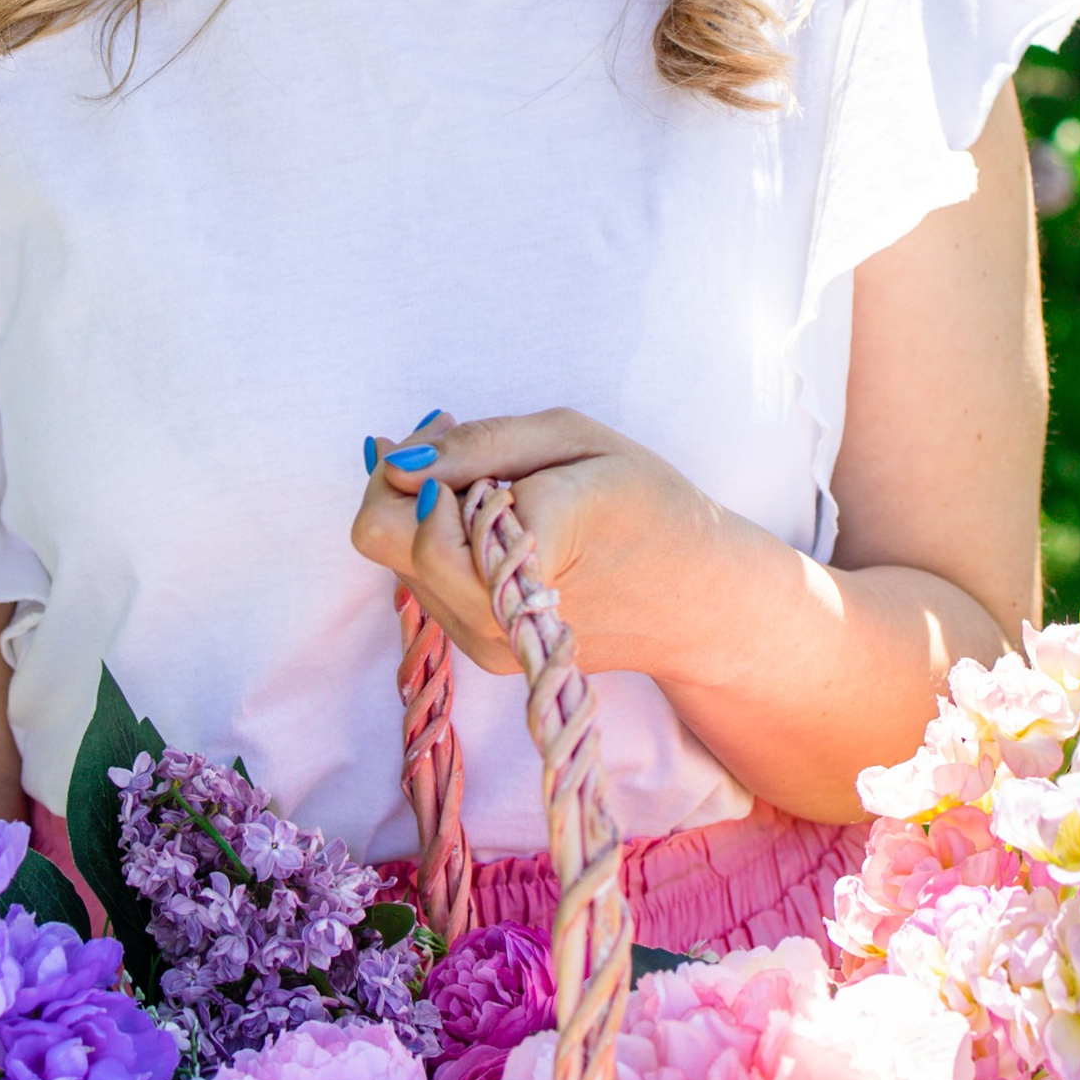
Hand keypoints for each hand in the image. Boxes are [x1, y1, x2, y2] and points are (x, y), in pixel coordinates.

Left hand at [348, 405, 737, 691]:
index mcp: (529, 547)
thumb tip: (394, 460)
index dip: (421, 458)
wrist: (700, 602)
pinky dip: (443, 544)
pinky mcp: (485, 653)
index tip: (453, 426)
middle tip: (460, 451)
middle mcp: (495, 611)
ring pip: (398, 559)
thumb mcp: (575, 439)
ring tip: (493, 487)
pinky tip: (496, 524)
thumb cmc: (646, 504)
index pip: (406, 512)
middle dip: (407, 484)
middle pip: (379, 537)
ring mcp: (487, 641)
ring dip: (424, 514)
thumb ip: (479, 446)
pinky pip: (426, 584)